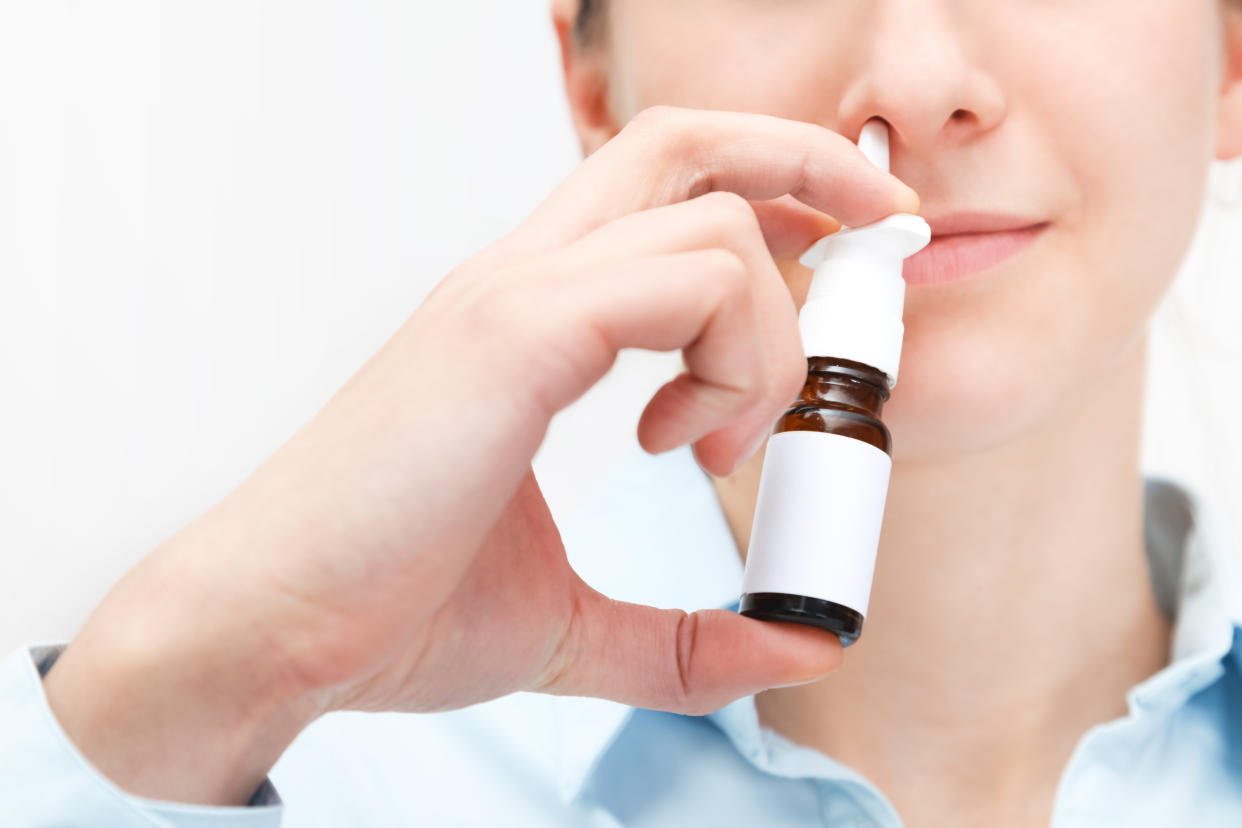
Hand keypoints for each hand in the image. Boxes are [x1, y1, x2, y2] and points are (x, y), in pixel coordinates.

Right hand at [43, 106, 918, 804]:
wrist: (269, 632)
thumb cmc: (392, 610)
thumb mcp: (571, 627)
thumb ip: (682, 639)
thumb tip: (794, 649)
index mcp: (529, 315)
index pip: (664, 192)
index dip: (771, 200)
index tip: (840, 263)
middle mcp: (521, 278)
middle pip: (685, 140)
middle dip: (810, 164)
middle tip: (885, 227)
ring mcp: (512, 293)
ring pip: (710, 223)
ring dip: (766, 337)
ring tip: (720, 440)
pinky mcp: (512, 332)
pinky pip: (682, 282)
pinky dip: (729, 357)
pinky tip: (681, 441)